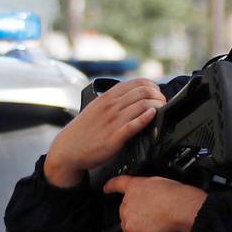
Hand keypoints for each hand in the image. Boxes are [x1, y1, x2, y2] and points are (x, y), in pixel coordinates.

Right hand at [44, 78, 166, 187]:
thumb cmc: (85, 130)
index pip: (138, 83)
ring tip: (162, 110)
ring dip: (157, 106)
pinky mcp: (114, 137)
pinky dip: (146, 118)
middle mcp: (111, 106)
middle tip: (163, 104)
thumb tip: (134, 95)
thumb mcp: (97, 107)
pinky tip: (153, 116)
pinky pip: (133, 125)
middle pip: (144, 92)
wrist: (68, 149)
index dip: (153, 87)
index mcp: (108, 97)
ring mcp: (113, 121)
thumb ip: (114, 100)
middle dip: (159, 96)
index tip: (158, 94)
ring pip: (142, 105)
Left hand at [103, 175, 206, 231]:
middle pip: (124, 210)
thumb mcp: (159, 183)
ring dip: (137, 227)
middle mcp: (127, 200)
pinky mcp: (131, 230)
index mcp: (135, 186)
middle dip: (135, 215)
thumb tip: (150, 195)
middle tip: (150, 217)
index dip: (111, 186)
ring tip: (153, 226)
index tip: (106, 188)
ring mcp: (127, 216)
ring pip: (128, 224)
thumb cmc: (175, 195)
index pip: (118, 184)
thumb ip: (148, 189)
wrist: (179, 207)